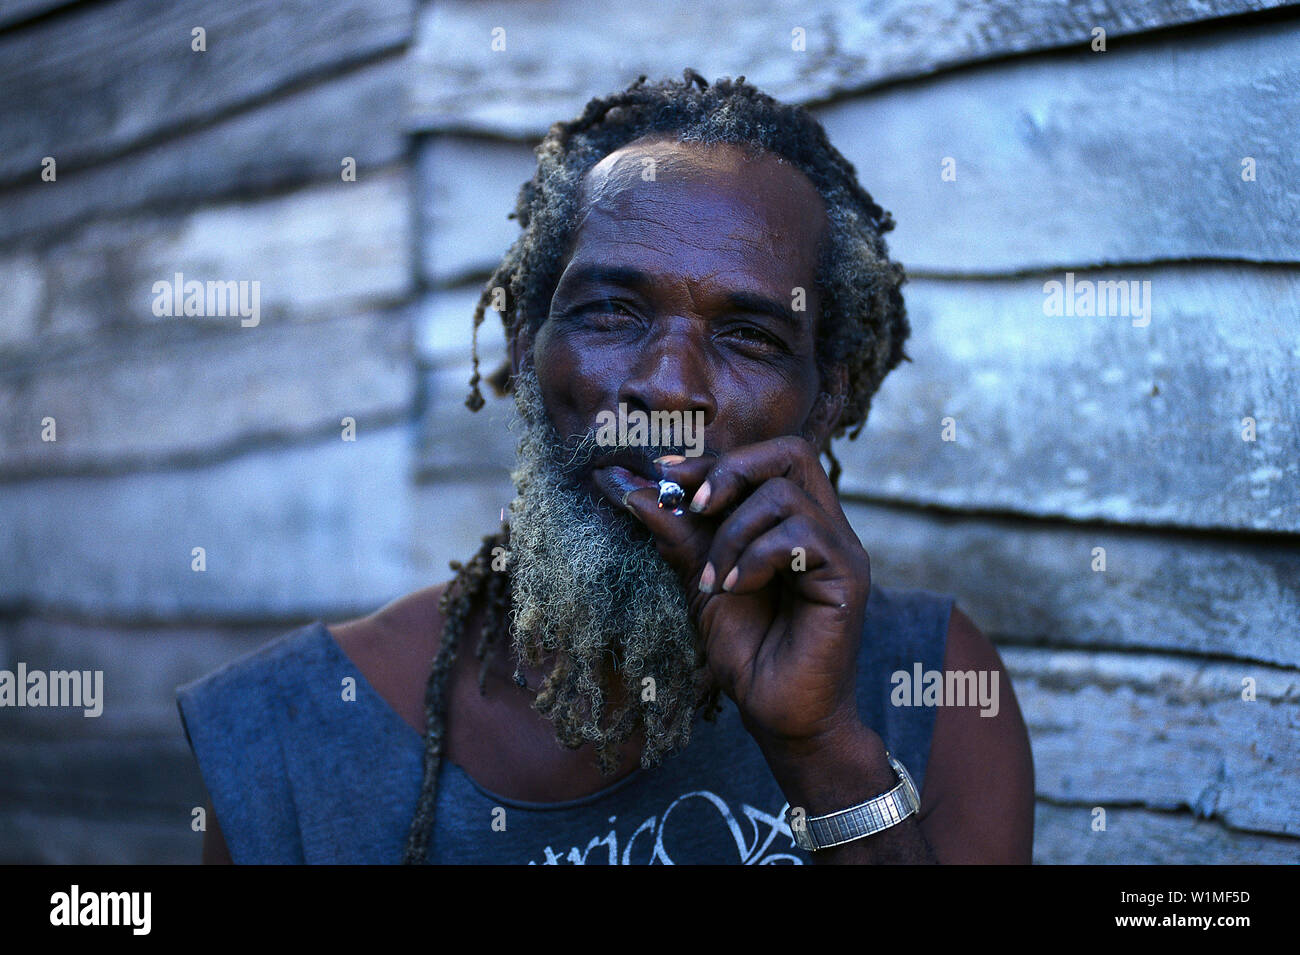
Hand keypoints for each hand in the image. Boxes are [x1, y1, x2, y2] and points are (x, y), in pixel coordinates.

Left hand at [622, 435, 871, 752]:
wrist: (777, 714)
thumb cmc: (747, 652)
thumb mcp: (702, 581)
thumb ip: (679, 535)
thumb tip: (634, 489)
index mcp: (795, 521)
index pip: (765, 460)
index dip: (714, 460)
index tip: (665, 474)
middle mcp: (824, 527)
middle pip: (790, 453)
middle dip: (731, 470)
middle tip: (694, 507)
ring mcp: (840, 549)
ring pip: (785, 494)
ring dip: (733, 533)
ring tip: (715, 580)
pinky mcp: (848, 576)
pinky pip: (799, 535)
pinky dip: (754, 557)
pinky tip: (735, 589)